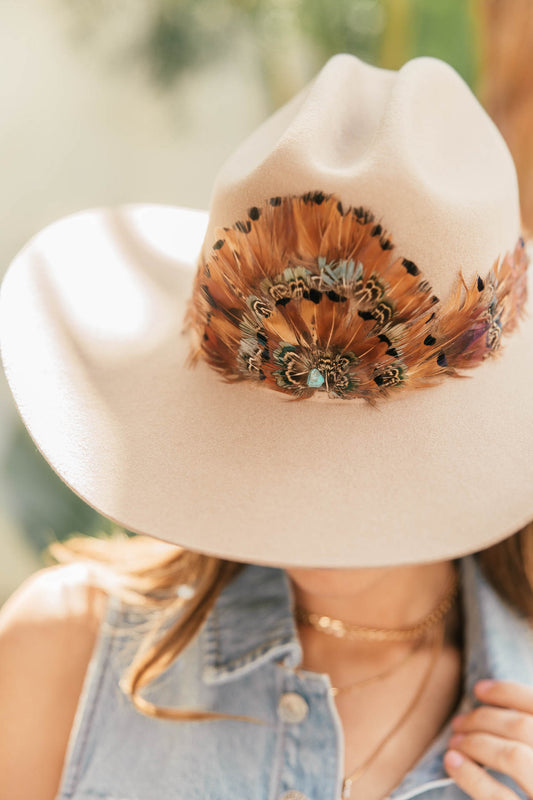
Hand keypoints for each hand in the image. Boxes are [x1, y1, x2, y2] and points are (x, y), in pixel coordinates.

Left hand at [443, 679, 532, 798]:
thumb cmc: (530, 783)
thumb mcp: (532, 754)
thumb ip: (525, 736)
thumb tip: (492, 701)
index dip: (507, 692)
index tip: (479, 690)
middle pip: (522, 727)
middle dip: (484, 718)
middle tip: (458, 723)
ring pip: (512, 755)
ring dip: (476, 742)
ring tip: (455, 743)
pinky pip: (499, 799)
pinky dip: (471, 775)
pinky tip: (452, 763)